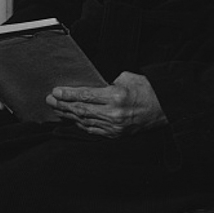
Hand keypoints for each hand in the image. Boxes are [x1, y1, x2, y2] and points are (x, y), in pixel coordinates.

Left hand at [46, 71, 166, 138]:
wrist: (164, 109)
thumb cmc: (146, 90)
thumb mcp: (127, 78)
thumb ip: (107, 82)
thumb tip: (91, 86)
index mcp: (116, 96)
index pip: (85, 95)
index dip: (68, 94)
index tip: (56, 92)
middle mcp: (113, 114)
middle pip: (81, 110)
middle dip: (63, 105)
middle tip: (50, 100)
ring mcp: (114, 127)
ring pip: (85, 121)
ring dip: (69, 115)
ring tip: (57, 109)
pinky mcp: (116, 135)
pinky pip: (93, 130)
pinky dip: (81, 124)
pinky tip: (72, 120)